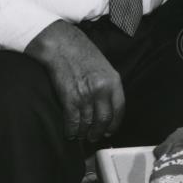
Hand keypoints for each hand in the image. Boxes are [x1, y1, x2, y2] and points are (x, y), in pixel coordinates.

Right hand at [25, 20, 124, 142]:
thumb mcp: (105, 68)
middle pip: (104, 120)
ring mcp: (85, 95)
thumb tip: (108, 108)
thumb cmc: (84, 55)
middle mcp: (102, 90)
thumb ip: (109, 87)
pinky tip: (71, 133)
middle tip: (94, 137)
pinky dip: (72, 131)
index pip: (119, 110)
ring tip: (82, 135)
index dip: (115, 124)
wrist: (63, 46)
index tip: (110, 131)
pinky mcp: (69, 98)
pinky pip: (72, 121)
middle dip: (99, 132)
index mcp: (114, 82)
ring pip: (87, 123)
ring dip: (84, 133)